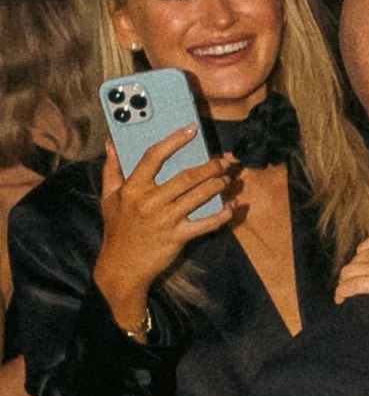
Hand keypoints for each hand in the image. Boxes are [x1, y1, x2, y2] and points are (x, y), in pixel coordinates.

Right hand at [93, 129, 240, 331]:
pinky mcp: (178, 237)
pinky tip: (232, 207)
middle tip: (223, 161)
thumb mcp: (108, 198)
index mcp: (134, 188)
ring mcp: (165, 219)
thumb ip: (111, 169)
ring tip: (228, 179)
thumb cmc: (117, 230)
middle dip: (209, 167)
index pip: (154, 156)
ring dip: (217, 186)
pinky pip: (205, 224)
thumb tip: (111, 144)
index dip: (174, 140)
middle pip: (185, 177)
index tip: (191, 130)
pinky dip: (221, 215)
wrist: (122, 266)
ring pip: (197, 197)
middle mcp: (150, 201)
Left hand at [338, 223, 368, 301]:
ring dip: (344, 281)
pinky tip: (339, 299)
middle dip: (353, 269)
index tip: (365, 264)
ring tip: (343, 291)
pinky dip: (342, 292)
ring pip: (349, 271)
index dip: (364, 256)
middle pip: (357, 259)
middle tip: (354, 281)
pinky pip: (353, 286)